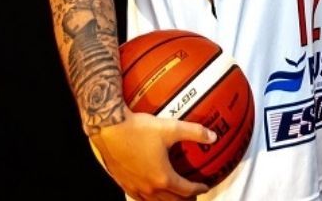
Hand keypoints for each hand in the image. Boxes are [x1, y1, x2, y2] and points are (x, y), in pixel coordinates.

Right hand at [89, 107, 217, 200]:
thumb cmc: (138, 129)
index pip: (186, 190)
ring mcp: (134, 187)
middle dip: (185, 199)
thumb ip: (194, 132)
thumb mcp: (170, 128)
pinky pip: (139, 198)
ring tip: (174, 196)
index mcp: (163, 177)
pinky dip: (150, 198)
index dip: (199, 189)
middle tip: (193, 194)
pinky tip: (149, 191)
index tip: (205, 186)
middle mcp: (149, 187)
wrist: (108, 128)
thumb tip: (213, 136)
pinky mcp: (122, 182)